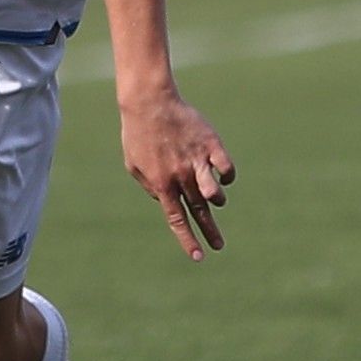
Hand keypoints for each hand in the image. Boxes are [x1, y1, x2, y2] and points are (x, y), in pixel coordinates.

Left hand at [119, 91, 235, 262]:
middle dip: (211, 232)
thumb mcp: (133, 165)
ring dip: (216, 199)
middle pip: (199, 211)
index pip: (177, 220)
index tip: (199, 257)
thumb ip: (149, 186)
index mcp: (161, 184)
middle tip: (220, 245)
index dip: (188, 240)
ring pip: (214, 193)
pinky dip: (227, 175)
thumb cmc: (138, 134)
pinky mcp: (210, 145)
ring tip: (214, 196)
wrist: (150, 103)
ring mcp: (197, 161)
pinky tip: (222, 172)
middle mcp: (181, 177)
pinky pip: (227, 168)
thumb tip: (165, 200)